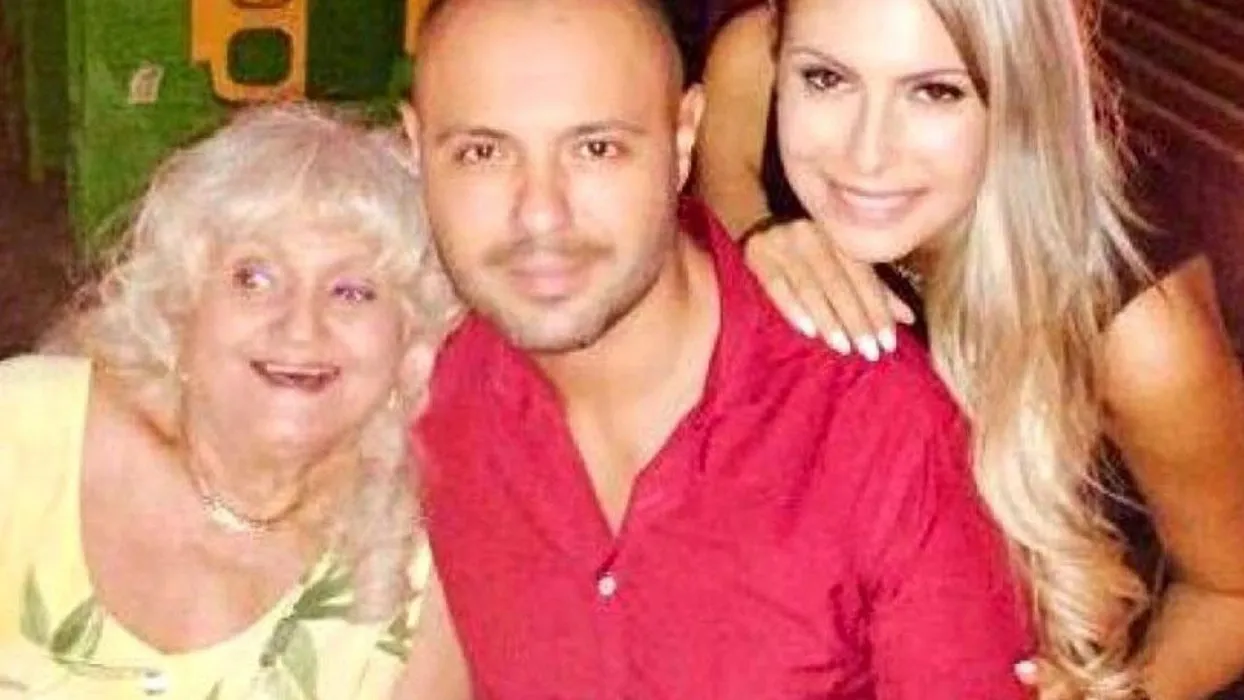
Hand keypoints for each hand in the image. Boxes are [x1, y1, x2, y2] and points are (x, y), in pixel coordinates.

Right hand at [742, 218, 915, 360]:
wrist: (760, 222)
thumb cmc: (812, 249)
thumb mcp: (844, 260)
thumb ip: (875, 287)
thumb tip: (908, 319)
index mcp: (839, 234)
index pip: (863, 276)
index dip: (878, 309)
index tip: (889, 342)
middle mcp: (814, 235)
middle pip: (839, 283)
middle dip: (857, 320)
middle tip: (871, 352)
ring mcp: (784, 244)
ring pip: (811, 286)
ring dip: (829, 320)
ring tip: (845, 348)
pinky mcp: (759, 256)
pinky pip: (778, 286)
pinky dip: (794, 309)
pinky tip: (809, 332)